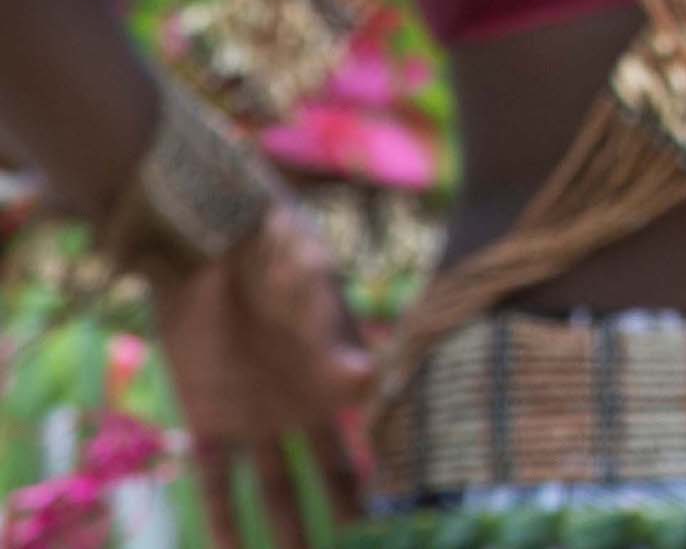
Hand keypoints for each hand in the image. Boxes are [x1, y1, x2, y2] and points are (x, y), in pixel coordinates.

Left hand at [143, 206, 372, 548]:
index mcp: (343, 366)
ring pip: (278, 491)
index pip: (377, 425)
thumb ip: (325, 329)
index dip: (398, 463)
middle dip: (352, 512)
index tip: (418, 500)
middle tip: (373, 545)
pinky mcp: (208, 421)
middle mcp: (306, 402)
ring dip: (289, 532)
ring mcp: (259, 417)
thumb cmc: (268, 242)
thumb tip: (366, 380)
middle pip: (334, 471)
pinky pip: (216, 482)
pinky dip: (222, 520)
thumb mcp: (303, 275)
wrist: (198, 236)